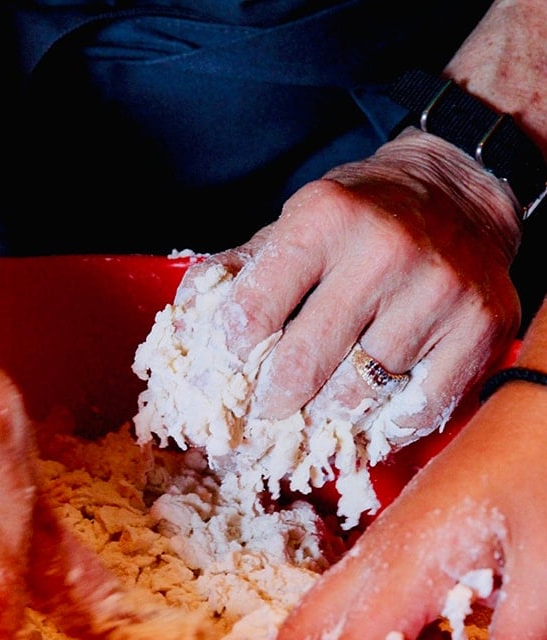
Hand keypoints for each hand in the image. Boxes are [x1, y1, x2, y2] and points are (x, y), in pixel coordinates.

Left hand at [177, 127, 521, 443]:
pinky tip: (370, 417)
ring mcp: (438, 291)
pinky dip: (385, 428)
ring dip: (327, 415)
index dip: (228, 360)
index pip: (252, 313)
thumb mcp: (296, 223)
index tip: (226, 377)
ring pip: (358, 395)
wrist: (461, 191)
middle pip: (302, 366)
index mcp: (324, 217)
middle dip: (271, 404)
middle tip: (265, 414)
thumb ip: (237, 273)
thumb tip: (180, 333)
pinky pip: (418, 411)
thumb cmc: (363, 216)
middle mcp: (384, 250)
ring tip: (318, 411)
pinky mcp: (481, 326)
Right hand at [259, 369, 546, 639]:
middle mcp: (377, 555)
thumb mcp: (545, 569)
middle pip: (302, 629)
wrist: (537, 408)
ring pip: (319, 611)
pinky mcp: (398, 537)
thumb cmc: (540, 474)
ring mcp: (382, 542)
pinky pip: (351, 596)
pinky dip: (347, 638)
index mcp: (405, 564)